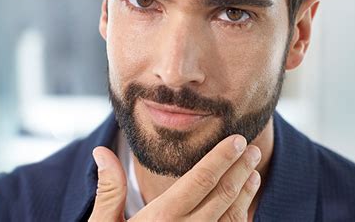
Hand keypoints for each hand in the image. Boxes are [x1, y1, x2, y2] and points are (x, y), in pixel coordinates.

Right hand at [88, 134, 261, 221]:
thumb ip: (110, 189)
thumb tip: (101, 151)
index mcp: (160, 219)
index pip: (199, 181)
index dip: (222, 158)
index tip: (238, 141)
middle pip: (222, 196)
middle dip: (240, 170)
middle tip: (253, 150)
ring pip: (231, 218)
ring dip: (245, 193)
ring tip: (254, 172)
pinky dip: (241, 218)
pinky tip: (245, 204)